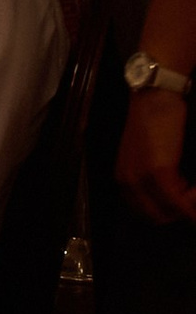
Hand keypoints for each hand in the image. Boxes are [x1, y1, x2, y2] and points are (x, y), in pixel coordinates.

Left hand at [116, 86, 195, 224]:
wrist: (155, 97)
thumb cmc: (155, 122)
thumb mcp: (146, 154)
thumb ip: (153, 178)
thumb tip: (175, 198)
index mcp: (124, 179)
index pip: (145, 212)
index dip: (168, 212)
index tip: (184, 205)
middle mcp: (128, 183)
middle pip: (158, 217)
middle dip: (179, 212)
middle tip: (191, 197)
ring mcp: (142, 179)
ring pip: (171, 212)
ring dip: (187, 207)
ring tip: (194, 192)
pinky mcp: (159, 173)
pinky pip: (180, 201)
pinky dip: (192, 201)